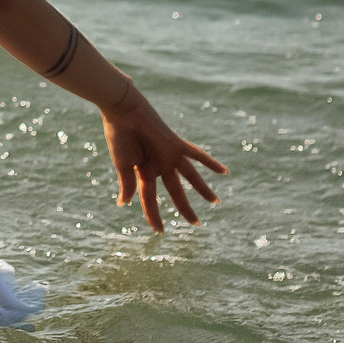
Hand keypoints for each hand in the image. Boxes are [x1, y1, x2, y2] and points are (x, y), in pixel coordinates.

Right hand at [101, 90, 227, 230]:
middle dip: (185, 208)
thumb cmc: (119, 137)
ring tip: (216, 202)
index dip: (154, 216)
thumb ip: (128, 184)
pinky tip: (224, 172)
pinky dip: (211, 163)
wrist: (123, 111)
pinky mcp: (176, 144)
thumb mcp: (122, 165)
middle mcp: (160, 166)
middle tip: (196, 223)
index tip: (160, 231)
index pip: (150, 200)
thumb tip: (124, 204)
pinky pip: (198, 155)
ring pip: (191, 177)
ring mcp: (169, 156)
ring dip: (203, 190)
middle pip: (176, 192)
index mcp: (144, 172)